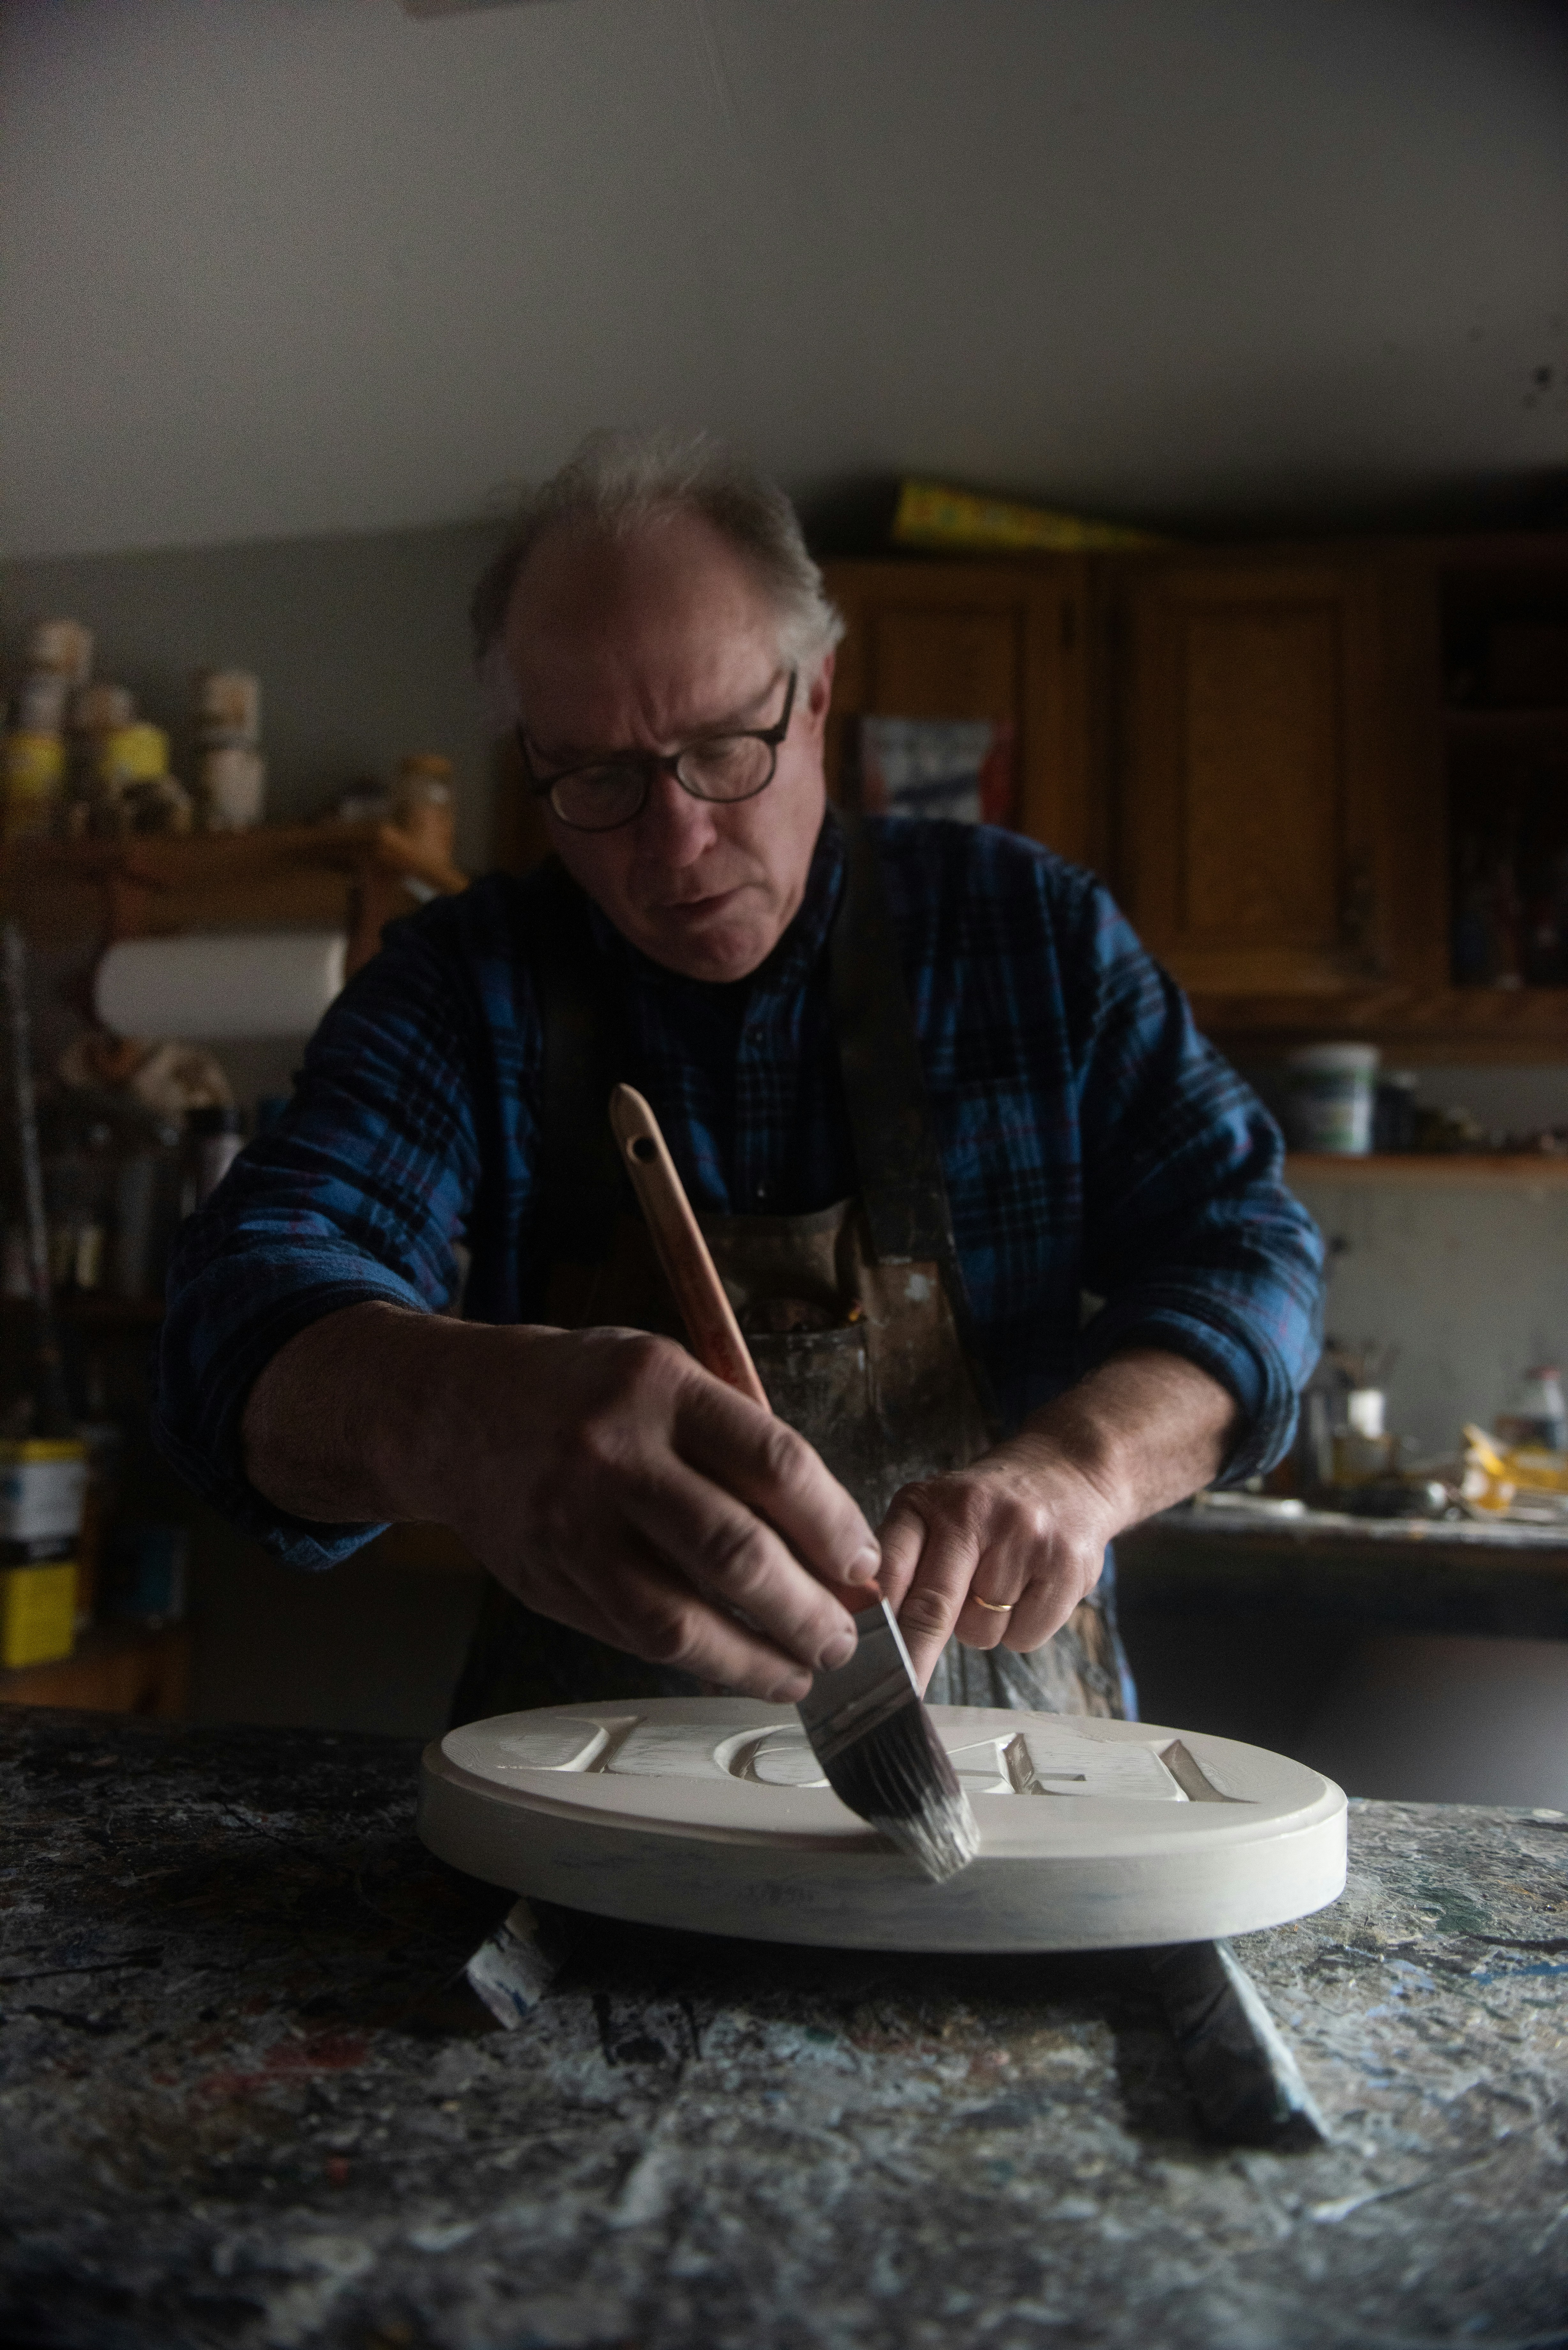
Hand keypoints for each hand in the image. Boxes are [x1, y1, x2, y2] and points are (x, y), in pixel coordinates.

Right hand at [243, 1306, 881, 1701]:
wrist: (454, 1411)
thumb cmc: (583, 1390)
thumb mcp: (665, 1374)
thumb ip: (738, 1440)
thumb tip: (828, 1536)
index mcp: (657, 1388)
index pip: (773, 1465)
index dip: (834, 1527)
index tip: (865, 1565)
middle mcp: (613, 1456)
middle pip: (734, 1552)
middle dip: (805, 1609)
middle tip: (845, 1638)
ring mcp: (573, 1525)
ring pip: (680, 1618)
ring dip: (755, 1659)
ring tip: (801, 1672)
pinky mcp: (549, 1579)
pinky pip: (636, 1635)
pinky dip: (697, 1659)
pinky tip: (737, 1663)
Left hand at [876, 1435, 1119, 1690]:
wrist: (1071, 1470)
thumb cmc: (991, 1505)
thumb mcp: (935, 1513)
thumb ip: (900, 1562)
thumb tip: (861, 1627)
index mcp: (925, 1501)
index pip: (887, 1573)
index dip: (872, 1626)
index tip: (861, 1664)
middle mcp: (972, 1513)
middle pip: (930, 1608)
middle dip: (913, 1659)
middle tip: (901, 1694)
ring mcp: (1022, 1538)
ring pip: (980, 1632)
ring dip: (981, 1629)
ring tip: (997, 1585)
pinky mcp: (1066, 1565)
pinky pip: (1024, 1638)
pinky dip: (1022, 1630)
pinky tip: (1029, 1591)